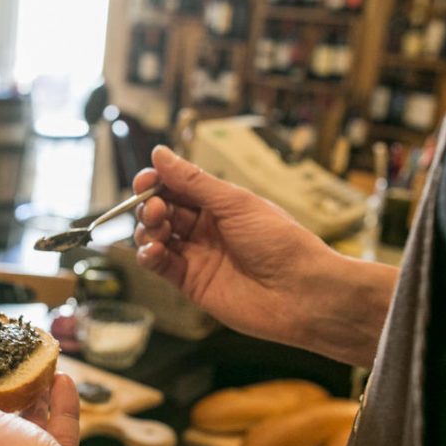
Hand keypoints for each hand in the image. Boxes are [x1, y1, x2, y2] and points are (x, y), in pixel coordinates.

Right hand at [135, 145, 396, 366]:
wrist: (300, 292)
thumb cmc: (279, 242)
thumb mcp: (235, 203)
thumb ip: (193, 181)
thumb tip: (159, 154)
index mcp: (219, 205)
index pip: (176, 187)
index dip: (157, 182)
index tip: (145, 181)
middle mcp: (205, 228)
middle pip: (162, 211)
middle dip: (151, 206)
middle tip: (156, 209)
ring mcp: (197, 256)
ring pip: (156, 237)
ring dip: (148, 230)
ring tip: (158, 231)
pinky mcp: (191, 283)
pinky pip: (160, 266)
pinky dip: (149, 256)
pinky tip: (153, 251)